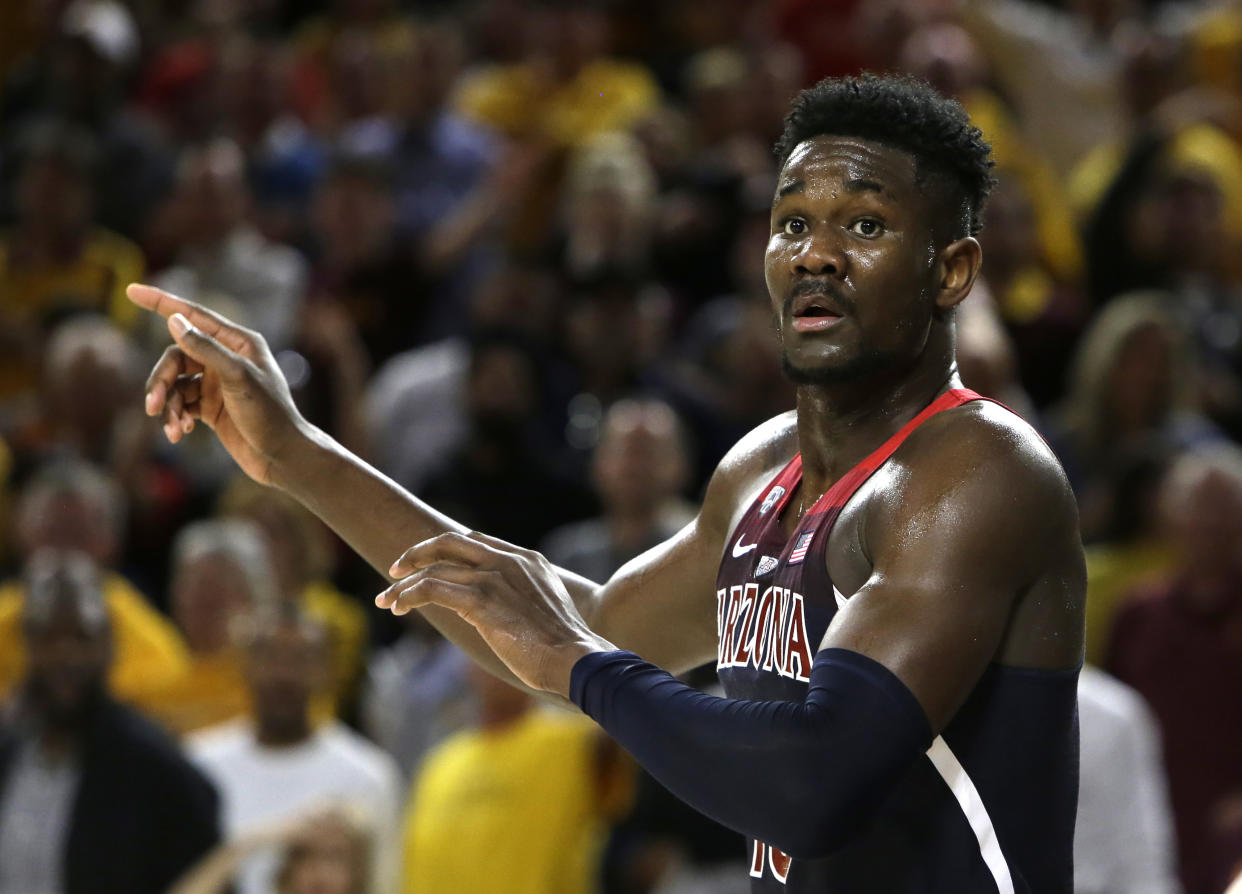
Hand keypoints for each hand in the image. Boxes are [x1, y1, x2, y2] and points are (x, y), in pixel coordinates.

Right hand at [127, 283, 310, 484]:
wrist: (283, 457)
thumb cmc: (269, 414)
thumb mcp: (237, 377)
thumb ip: (205, 348)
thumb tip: (174, 320)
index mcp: (238, 343)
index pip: (193, 315)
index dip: (161, 302)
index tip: (131, 290)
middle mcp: (226, 359)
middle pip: (176, 357)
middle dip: (161, 380)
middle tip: (154, 405)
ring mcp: (217, 384)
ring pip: (175, 384)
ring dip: (168, 405)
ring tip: (172, 427)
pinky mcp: (211, 408)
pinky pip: (181, 404)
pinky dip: (176, 417)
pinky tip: (179, 433)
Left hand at [378, 531, 613, 695]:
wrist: (574, 658)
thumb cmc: (563, 647)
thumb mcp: (545, 608)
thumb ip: (523, 596)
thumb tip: (501, 611)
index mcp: (527, 559)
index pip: (475, 541)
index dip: (445, 550)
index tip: (426, 564)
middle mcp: (509, 560)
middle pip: (449, 542)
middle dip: (417, 553)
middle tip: (396, 570)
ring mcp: (495, 577)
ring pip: (434, 569)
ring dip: (405, 584)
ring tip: (388, 600)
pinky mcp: (482, 599)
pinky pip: (432, 588)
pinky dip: (410, 595)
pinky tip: (401, 607)